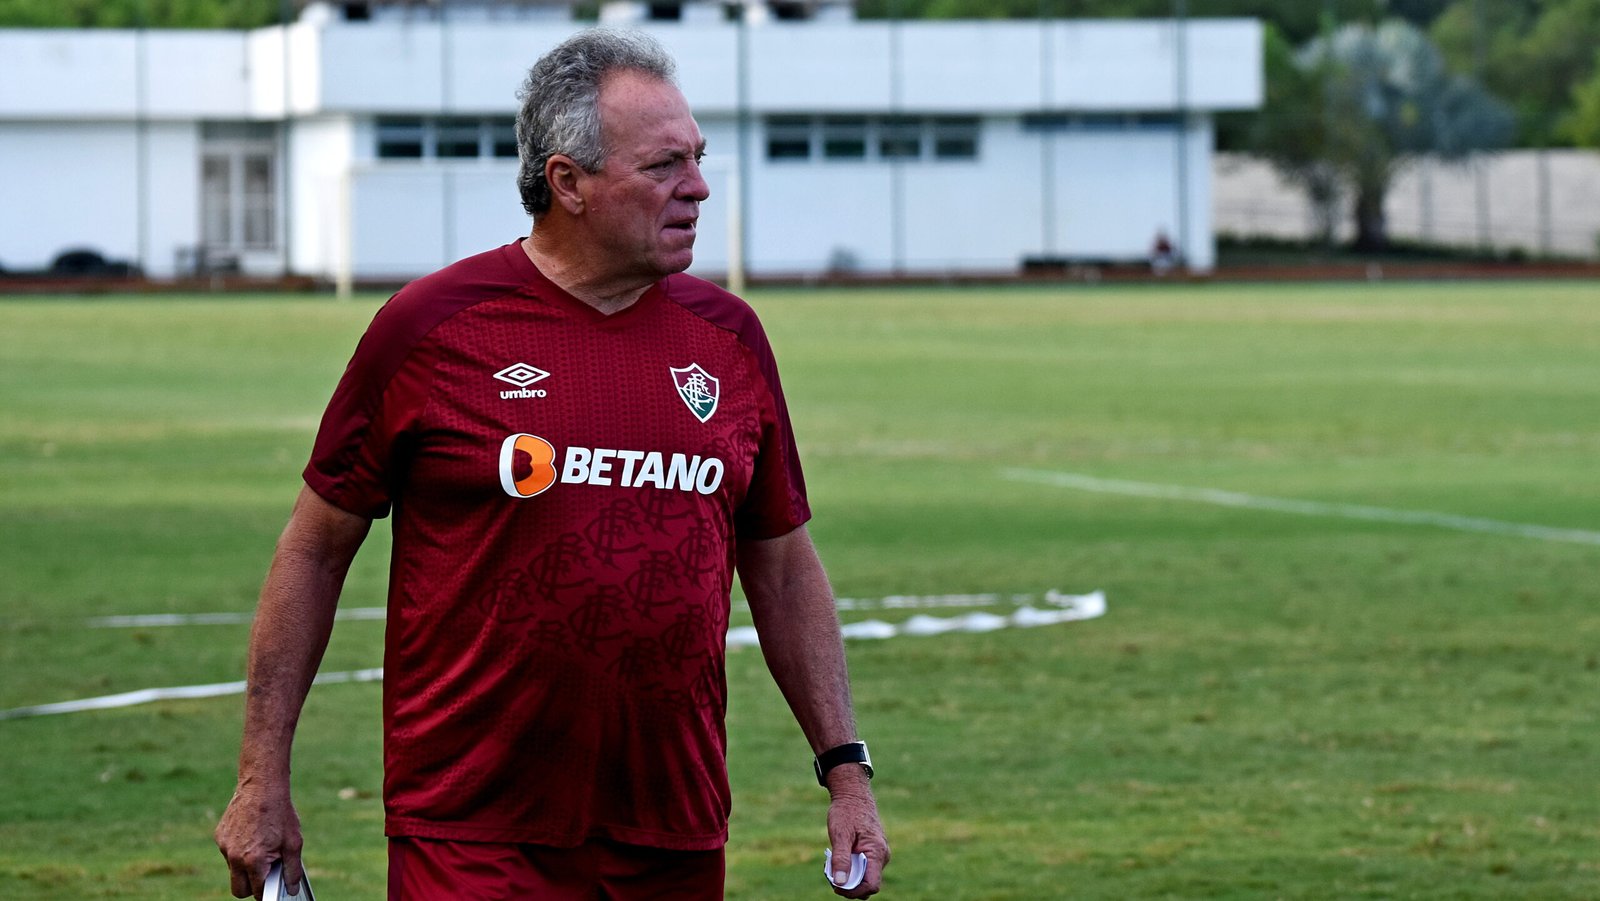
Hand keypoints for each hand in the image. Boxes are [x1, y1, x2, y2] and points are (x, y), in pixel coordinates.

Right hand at [214, 780, 302, 899]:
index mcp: (254, 861)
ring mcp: (224, 847)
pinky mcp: (219, 837)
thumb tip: (292, 890)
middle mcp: (234, 857)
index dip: (268, 892)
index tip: (274, 889)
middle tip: (267, 874)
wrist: (261, 786)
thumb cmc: (280, 813)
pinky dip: (239, 850)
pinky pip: (228, 853)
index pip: (257, 892)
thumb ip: (292, 870)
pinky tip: (252, 834)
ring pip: (233, 870)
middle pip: (238, 890)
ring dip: (245, 866)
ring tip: (262, 847)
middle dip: (252, 887)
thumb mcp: (294, 842)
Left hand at [826, 769, 889, 897]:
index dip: (854, 891)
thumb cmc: (847, 812)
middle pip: (868, 884)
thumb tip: (839, 883)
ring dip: (849, 878)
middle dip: (849, 886)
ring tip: (832, 867)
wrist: (853, 795)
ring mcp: (879, 855)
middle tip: (830, 875)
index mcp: (877, 852)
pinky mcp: (873, 853)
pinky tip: (838, 860)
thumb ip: (841, 859)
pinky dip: (851, 870)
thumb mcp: (840, 834)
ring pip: (865, 878)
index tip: (836, 887)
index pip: (872, 885)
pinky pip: (864, 869)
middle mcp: (882, 856)